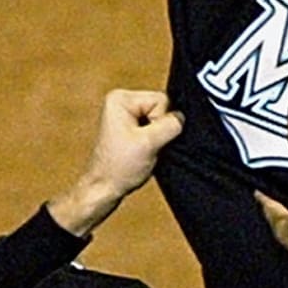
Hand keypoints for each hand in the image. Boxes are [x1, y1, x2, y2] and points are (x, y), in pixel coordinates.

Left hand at [46, 90, 182, 236]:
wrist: (105, 188)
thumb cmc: (119, 167)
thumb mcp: (150, 143)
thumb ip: (171, 125)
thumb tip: (182, 117)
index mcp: (120, 98)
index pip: (162, 100)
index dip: (162, 122)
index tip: (146, 140)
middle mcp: (121, 101)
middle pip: (162, 107)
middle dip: (160, 129)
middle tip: (146, 146)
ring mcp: (125, 113)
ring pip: (161, 118)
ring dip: (158, 136)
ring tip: (143, 149)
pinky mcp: (130, 126)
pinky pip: (155, 126)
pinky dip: (154, 139)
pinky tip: (143, 149)